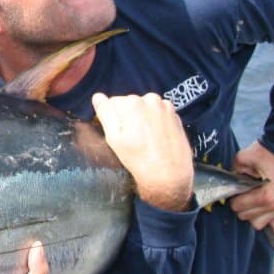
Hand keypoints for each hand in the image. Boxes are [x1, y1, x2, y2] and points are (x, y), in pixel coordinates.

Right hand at [92, 92, 193, 210]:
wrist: (170, 175)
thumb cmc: (139, 159)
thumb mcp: (114, 138)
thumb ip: (105, 113)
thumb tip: (97, 97)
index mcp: (132, 102)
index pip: (112, 103)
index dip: (112, 119)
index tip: (118, 133)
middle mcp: (150, 99)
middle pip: (129, 104)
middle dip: (127, 117)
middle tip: (131, 139)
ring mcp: (165, 106)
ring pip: (144, 108)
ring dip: (142, 119)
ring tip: (145, 140)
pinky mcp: (175, 115)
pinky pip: (157, 113)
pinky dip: (155, 122)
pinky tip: (156, 138)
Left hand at [230, 141, 273, 232]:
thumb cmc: (267, 153)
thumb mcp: (243, 158)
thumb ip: (233, 172)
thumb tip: (229, 183)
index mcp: (265, 195)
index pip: (238, 207)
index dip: (233, 198)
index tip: (236, 190)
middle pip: (247, 217)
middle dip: (241, 206)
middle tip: (243, 194)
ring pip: (260, 224)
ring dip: (254, 215)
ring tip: (253, 201)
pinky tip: (267, 213)